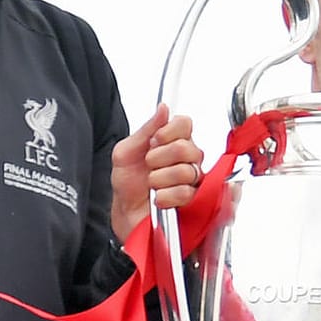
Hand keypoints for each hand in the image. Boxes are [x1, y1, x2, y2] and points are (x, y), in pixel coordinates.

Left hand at [109, 103, 204, 239]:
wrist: (126, 212)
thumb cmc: (128, 183)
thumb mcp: (126, 151)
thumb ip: (146, 129)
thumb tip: (163, 108)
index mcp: (172, 140)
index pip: (184, 123)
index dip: (168, 131)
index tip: (154, 141)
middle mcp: (186, 157)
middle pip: (185, 147)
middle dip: (159, 158)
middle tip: (149, 165)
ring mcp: (193, 178)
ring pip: (186, 171)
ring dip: (160, 179)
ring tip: (152, 184)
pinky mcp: (195, 200)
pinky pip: (186, 192)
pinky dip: (166, 196)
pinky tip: (159, 197)